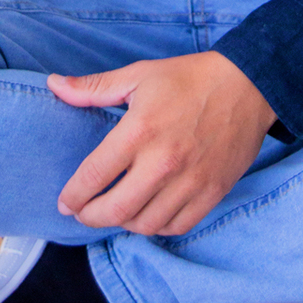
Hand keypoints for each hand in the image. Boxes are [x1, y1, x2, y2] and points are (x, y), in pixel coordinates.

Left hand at [50, 52, 275, 235]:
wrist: (248, 85)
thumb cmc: (189, 78)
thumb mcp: (138, 75)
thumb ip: (93, 87)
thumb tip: (53, 84)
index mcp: (139, 130)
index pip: (94, 175)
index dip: (73, 196)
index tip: (65, 202)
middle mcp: (163, 162)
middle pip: (115, 210)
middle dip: (91, 217)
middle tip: (83, 213)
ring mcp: (190, 181)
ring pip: (146, 225)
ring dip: (124, 224)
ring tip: (116, 211)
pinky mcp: (212, 192)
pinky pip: (177, 226)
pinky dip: (157, 227)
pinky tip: (148, 214)